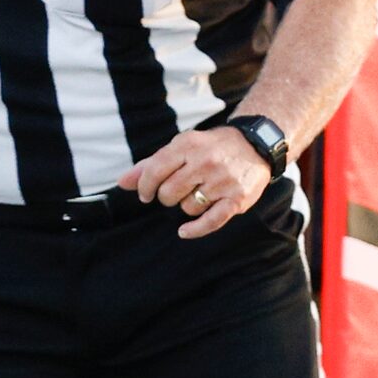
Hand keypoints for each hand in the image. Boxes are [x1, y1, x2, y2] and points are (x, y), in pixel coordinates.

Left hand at [120, 126, 271, 238]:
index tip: (145, 194)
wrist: (255, 145)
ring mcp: (222, 181)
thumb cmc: (209, 148)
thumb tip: (122, 183)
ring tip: (199, 192)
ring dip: (188, 204)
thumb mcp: (181, 147)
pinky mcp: (237, 198)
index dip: (144, 186)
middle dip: (166, 196)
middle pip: (168, 192)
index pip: (154, 171)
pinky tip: (183, 231)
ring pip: (188, 207)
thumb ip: (151, 164)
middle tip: (176, 191)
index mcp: (187, 146)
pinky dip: (196, 229)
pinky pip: (212, 221)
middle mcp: (205, 162)